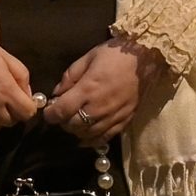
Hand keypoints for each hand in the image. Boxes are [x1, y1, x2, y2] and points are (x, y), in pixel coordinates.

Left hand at [41, 38, 165, 145]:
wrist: (146, 58)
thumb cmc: (115, 54)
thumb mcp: (87, 58)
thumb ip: (69, 77)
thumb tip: (57, 93)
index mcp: (88, 89)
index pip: (62, 111)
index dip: (50, 114)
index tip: (48, 111)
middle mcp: (99, 107)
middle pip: (73, 125)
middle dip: (63, 122)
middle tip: (62, 114)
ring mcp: (113, 116)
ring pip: (87, 134)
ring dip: (76, 131)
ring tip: (74, 122)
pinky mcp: (125, 121)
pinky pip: (105, 138)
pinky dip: (93, 140)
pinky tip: (86, 137)